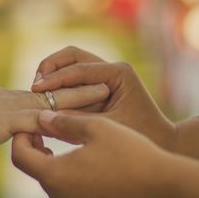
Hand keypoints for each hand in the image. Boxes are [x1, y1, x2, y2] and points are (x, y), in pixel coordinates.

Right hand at [0, 83, 108, 165]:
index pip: (31, 99)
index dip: (55, 99)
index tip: (77, 99)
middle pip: (46, 92)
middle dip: (74, 90)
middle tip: (101, 86)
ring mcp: (0, 105)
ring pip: (49, 99)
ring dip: (78, 97)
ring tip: (104, 92)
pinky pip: (38, 118)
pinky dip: (62, 118)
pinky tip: (82, 120)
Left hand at [12, 111, 178, 197]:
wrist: (168, 189)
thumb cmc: (131, 153)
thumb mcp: (96, 128)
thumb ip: (62, 122)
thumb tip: (40, 118)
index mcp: (56, 177)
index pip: (21, 157)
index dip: (21, 137)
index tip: (31, 124)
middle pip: (39, 172)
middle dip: (40, 150)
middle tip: (49, 130)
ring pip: (60, 186)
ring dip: (60, 166)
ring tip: (75, 146)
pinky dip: (79, 181)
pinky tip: (98, 166)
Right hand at [31, 46, 176, 149]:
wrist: (163, 142)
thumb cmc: (139, 137)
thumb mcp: (105, 129)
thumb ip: (76, 121)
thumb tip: (42, 118)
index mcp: (119, 73)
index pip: (79, 69)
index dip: (54, 79)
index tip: (35, 89)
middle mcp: (113, 68)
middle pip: (73, 55)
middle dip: (51, 67)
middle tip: (35, 86)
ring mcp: (107, 74)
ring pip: (72, 63)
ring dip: (53, 74)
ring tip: (38, 92)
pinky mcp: (101, 84)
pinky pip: (75, 78)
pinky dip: (60, 84)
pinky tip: (48, 101)